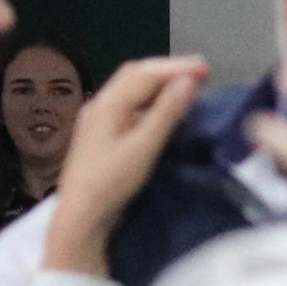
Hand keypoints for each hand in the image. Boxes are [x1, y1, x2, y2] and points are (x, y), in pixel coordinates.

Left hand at [43, 53, 209, 274]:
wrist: (80, 218)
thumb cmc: (110, 184)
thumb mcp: (142, 149)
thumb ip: (165, 114)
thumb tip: (188, 82)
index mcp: (107, 104)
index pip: (145, 74)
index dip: (176, 68)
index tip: (206, 69)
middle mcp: (99, 105)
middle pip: (135, 76)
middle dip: (167, 71)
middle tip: (198, 73)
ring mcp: (97, 121)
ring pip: (130, 91)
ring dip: (158, 84)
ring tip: (184, 88)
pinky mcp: (100, 137)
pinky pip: (127, 107)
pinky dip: (149, 102)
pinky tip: (162, 111)